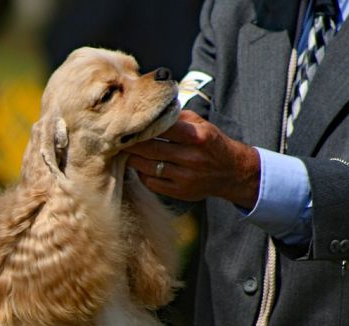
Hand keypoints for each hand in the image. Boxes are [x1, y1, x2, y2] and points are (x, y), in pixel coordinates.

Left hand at [127, 110, 260, 209]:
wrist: (231, 172)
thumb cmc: (211, 143)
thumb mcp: (202, 124)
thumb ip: (177, 117)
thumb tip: (152, 111)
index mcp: (197, 137)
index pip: (162, 128)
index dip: (142, 126)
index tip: (128, 123)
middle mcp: (191, 158)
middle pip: (149, 149)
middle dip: (130, 143)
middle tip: (117, 138)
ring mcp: (184, 177)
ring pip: (146, 167)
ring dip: (131, 158)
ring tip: (123, 151)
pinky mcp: (179, 192)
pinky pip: (151, 182)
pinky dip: (141, 173)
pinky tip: (139, 166)